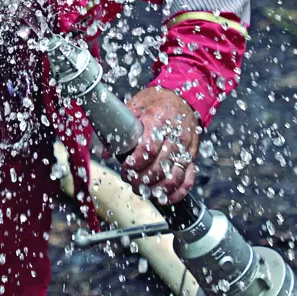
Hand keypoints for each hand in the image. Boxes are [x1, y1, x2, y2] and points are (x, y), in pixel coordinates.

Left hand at [121, 87, 199, 204]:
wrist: (182, 97)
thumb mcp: (133, 108)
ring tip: (142, 190)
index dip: (136, 162)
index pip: (149, 148)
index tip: (125, 167)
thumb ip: (120, 129)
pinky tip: (162, 197)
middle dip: (143, 178)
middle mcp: (176, 136)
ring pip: (175, 176)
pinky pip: (188, 179)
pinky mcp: (192, 156)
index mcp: (159, 122)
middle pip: (161, 166)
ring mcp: (186, 148)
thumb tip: (104, 152)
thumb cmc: (154, 103)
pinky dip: (176, 193)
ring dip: (157, 189)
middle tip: (130, 180)